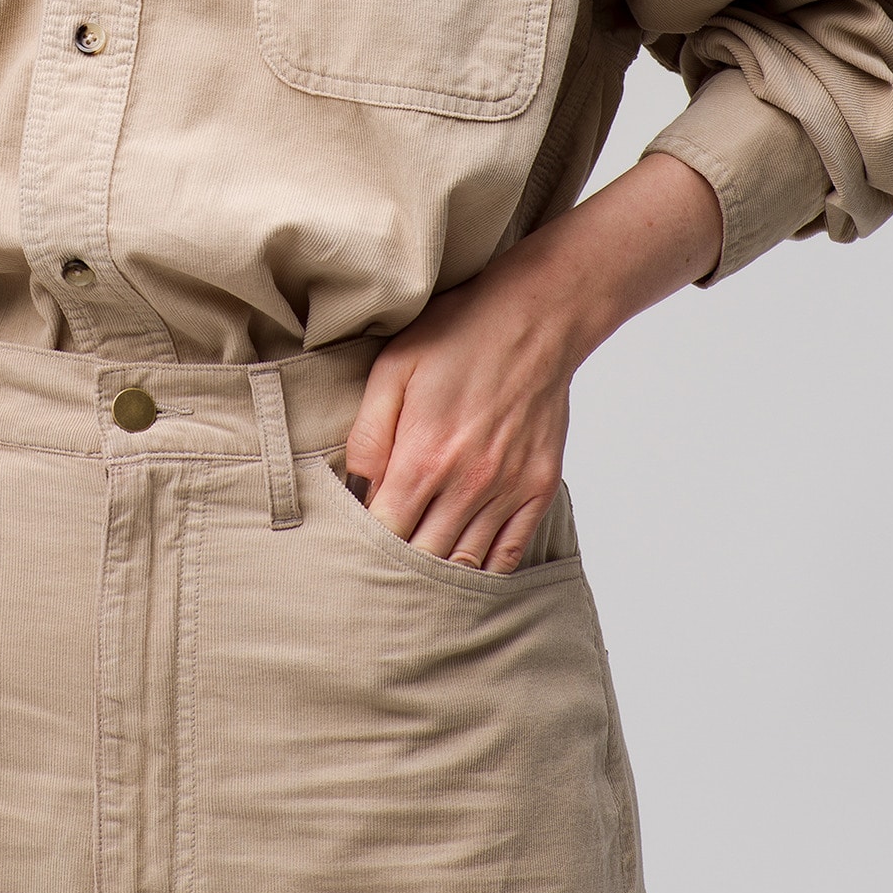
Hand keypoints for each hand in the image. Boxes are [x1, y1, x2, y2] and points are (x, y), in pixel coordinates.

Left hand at [343, 154, 722, 571]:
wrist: (535, 318)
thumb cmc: (459, 334)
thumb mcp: (393, 367)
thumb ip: (368, 432)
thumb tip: (354, 485)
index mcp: (424, 456)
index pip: (385, 530)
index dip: (365, 544)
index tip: (353, 543)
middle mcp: (467, 483)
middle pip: (423, 556)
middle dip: (397, 564)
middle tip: (379, 566)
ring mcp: (507, 489)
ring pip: (466, 561)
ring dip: (438, 573)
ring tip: (415, 574)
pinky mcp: (539, 488)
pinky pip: (510, 552)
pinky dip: (486, 569)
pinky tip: (465, 570)